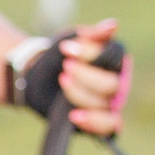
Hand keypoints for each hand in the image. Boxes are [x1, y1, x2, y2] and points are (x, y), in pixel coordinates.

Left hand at [59, 19, 128, 135]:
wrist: (36, 78)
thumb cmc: (59, 56)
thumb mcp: (72, 39)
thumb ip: (92, 34)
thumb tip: (112, 26)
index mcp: (117, 59)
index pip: (114, 55)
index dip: (91, 53)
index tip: (67, 48)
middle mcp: (118, 81)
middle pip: (111, 84)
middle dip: (84, 77)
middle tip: (65, 67)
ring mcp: (109, 103)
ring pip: (103, 104)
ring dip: (79, 95)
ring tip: (63, 81)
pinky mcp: (98, 121)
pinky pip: (109, 128)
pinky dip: (94, 122)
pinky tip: (74, 116)